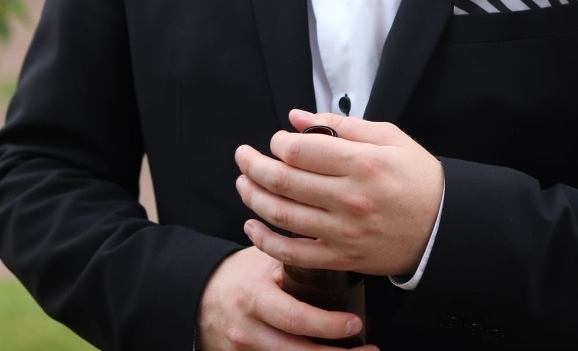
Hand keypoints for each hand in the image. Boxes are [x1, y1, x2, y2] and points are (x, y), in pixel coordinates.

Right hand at [196, 246, 373, 349]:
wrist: (199, 297)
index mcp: (254, 299)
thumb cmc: (238, 275)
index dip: (327, 325)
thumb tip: (332, 246)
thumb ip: (292, 259)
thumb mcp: (261, 262)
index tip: (355, 323)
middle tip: (369, 349)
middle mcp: (249, 331)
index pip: (294, 317)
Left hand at [236, 109, 443, 277]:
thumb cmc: (417, 176)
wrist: (442, 227)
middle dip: (254, 166)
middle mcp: (349, 199)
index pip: (301, 151)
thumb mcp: (389, 137)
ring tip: (243, 183)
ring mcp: (343, 233)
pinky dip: (266, 242)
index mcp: (362, 163)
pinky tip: (252, 227)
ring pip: (283, 216)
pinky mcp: (341, 258)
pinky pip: (294, 254)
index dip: (278, 143)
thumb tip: (298, 117)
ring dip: (254, 198)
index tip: (276, 140)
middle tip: (242, 156)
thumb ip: (342, 125)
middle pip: (284, 182)